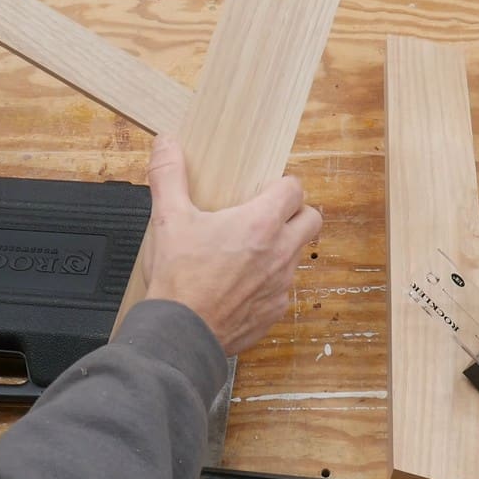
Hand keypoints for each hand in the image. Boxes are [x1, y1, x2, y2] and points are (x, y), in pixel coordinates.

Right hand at [142, 134, 322, 355]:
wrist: (180, 335)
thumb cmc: (179, 280)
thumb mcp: (168, 219)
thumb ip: (169, 175)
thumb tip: (167, 143)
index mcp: (261, 224)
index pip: (295, 189)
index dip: (282, 186)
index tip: (264, 190)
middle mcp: (281, 252)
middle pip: (312, 219)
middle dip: (295, 214)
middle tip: (266, 216)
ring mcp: (282, 284)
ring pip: (298, 255)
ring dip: (281, 248)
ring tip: (248, 251)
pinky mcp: (275, 311)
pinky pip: (283, 288)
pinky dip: (269, 281)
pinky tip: (241, 283)